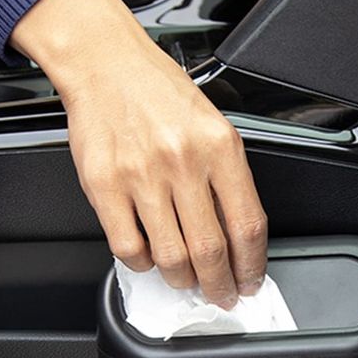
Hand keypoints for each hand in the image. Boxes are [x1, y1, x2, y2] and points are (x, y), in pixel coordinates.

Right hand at [10, 0, 267, 307]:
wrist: (106, 63)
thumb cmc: (159, 93)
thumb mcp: (213, 125)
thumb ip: (228, 178)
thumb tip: (238, 236)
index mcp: (219, 146)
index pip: (247, 225)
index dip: (252, 266)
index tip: (250, 281)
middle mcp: (183, 161)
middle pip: (211, 250)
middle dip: (220, 285)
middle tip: (221, 293)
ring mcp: (141, 176)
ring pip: (171, 257)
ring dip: (182, 279)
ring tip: (185, 278)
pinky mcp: (104, 186)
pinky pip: (128, 248)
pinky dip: (143, 264)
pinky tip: (149, 258)